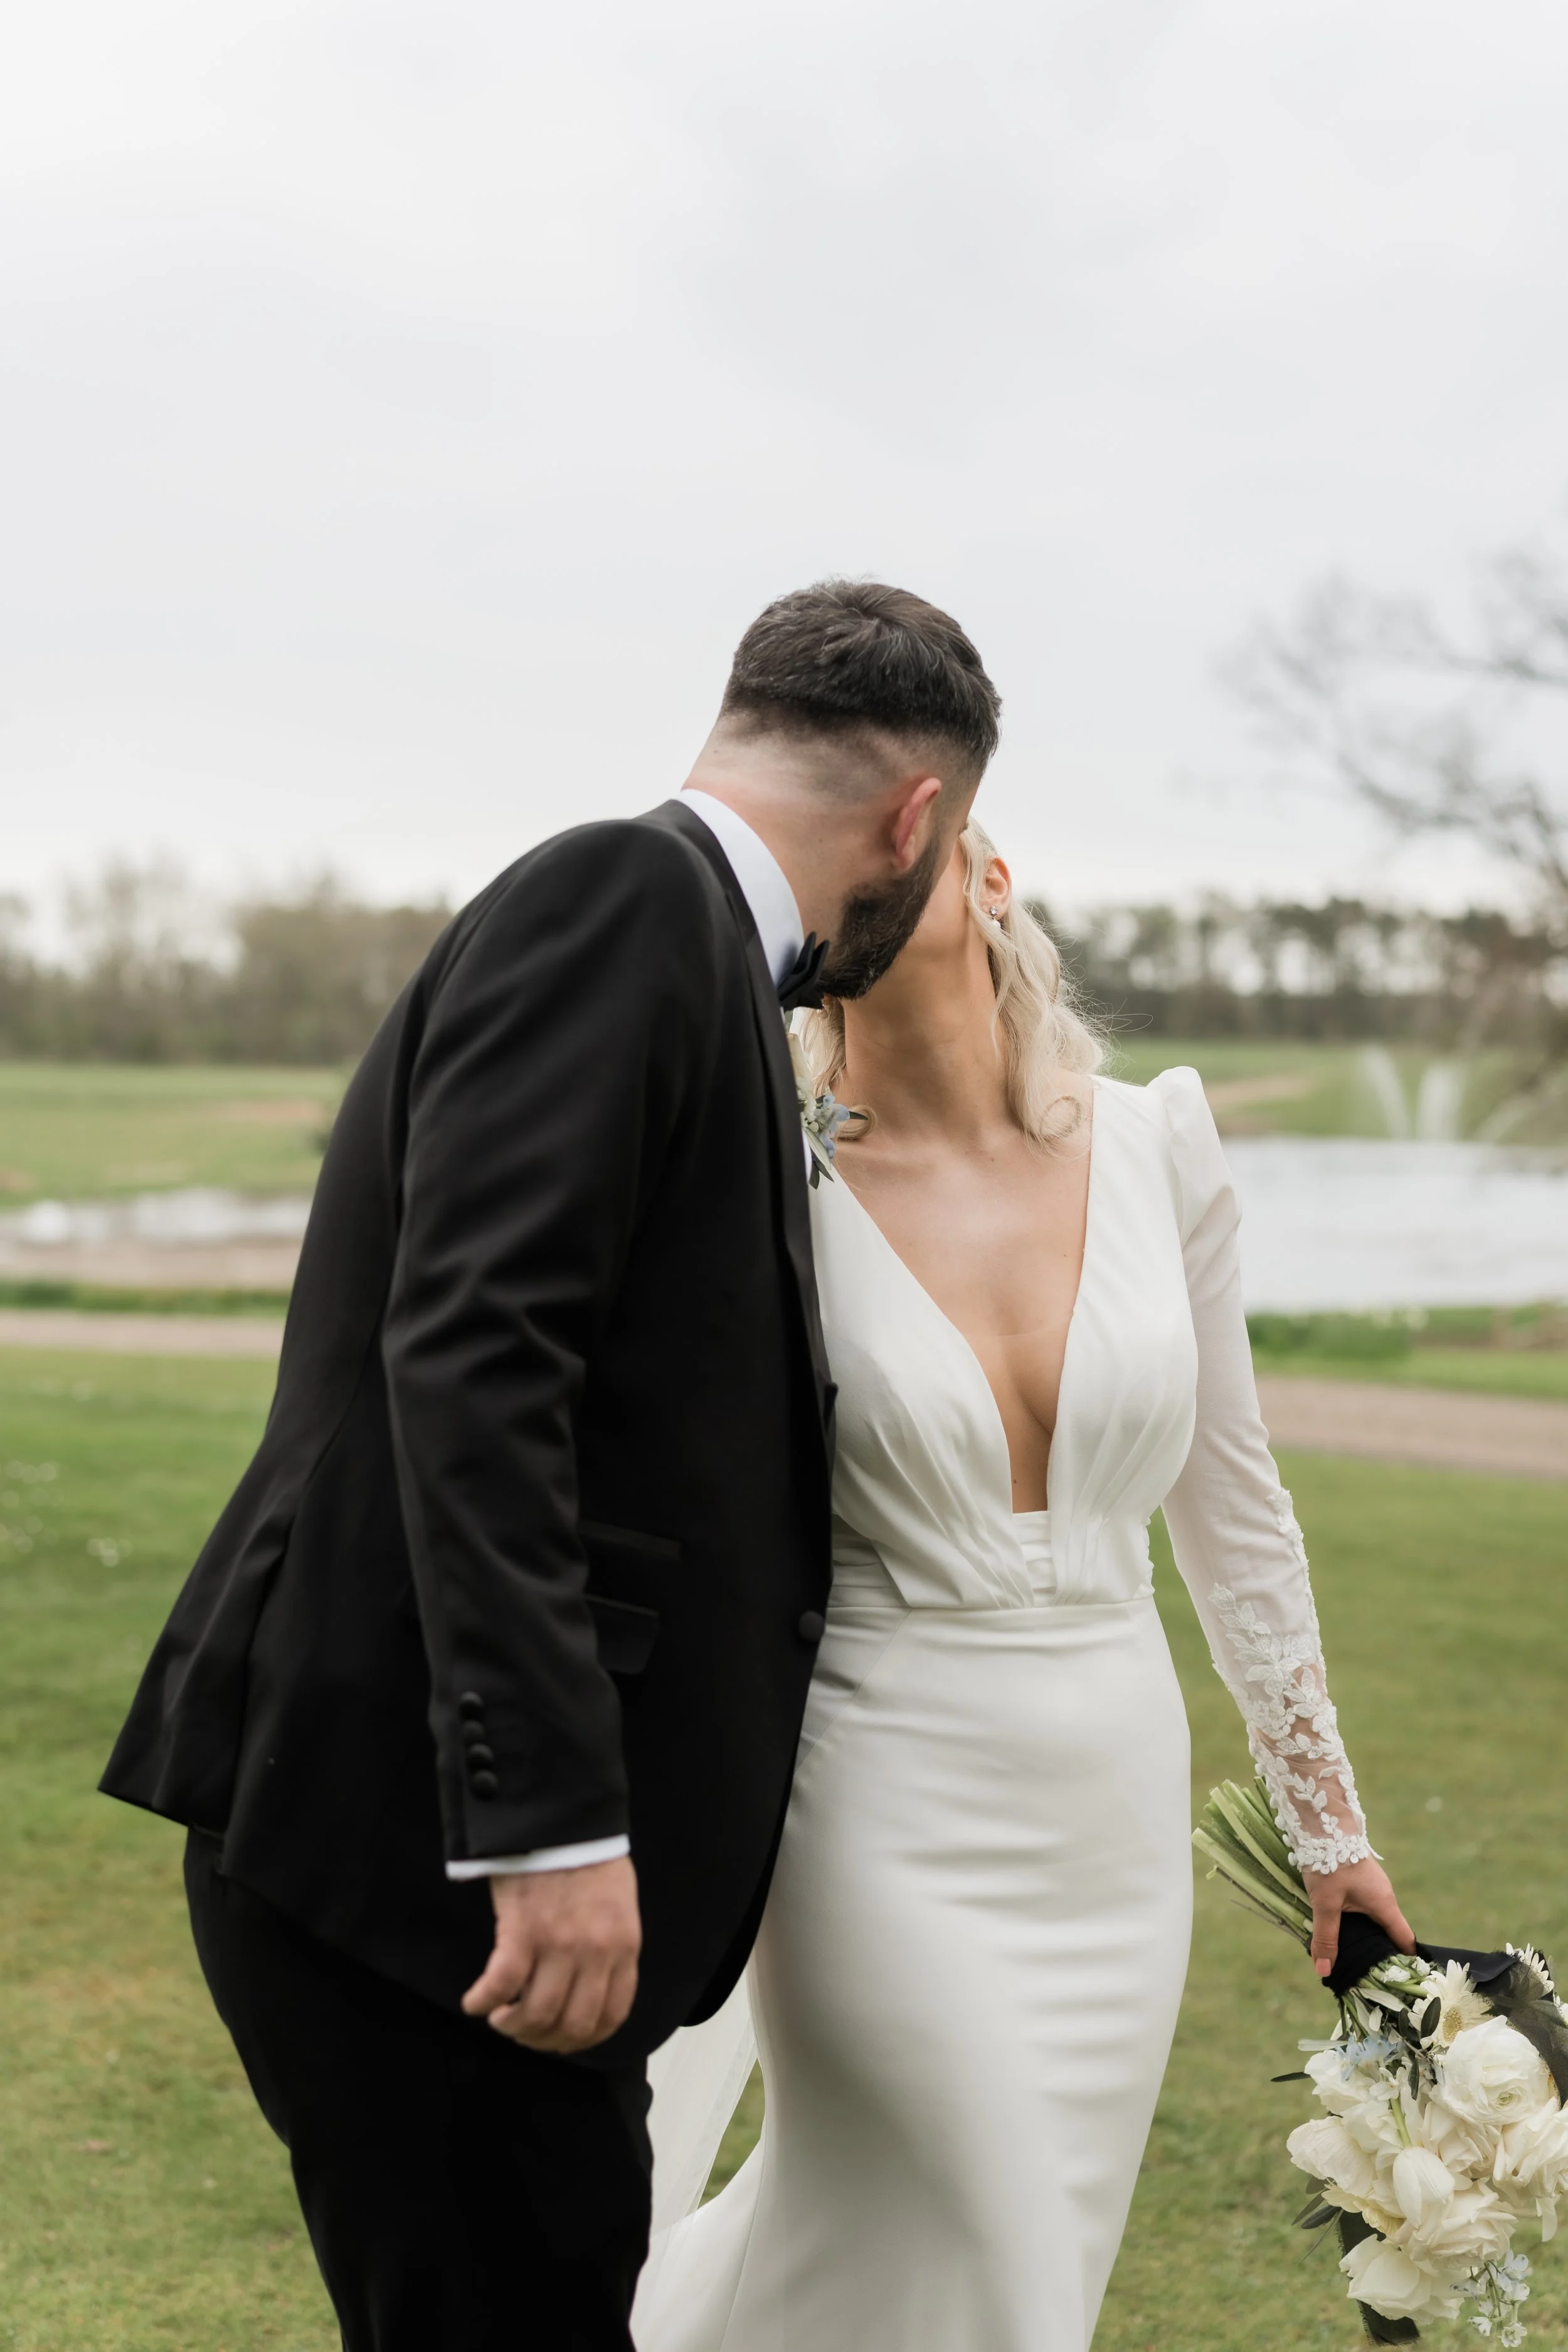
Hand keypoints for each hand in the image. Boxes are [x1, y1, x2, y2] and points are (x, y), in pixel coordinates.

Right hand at [461, 1857, 640, 2051]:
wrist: (562, 1817)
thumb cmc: (589, 1858)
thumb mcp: (619, 1906)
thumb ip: (613, 1948)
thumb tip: (592, 1988)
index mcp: (624, 1946)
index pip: (611, 2016)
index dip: (584, 2039)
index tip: (562, 2039)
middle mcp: (594, 1953)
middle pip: (571, 2024)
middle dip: (546, 2039)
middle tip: (526, 2031)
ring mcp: (558, 1945)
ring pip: (535, 2015)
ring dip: (513, 2027)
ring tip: (500, 2018)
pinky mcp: (521, 1932)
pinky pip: (499, 1986)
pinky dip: (482, 2001)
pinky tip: (474, 2002)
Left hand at [1302, 1854, 1413, 1979]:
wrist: (1326, 1823)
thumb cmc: (1330, 1862)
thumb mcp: (1325, 1903)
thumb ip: (1325, 1937)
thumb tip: (1325, 1971)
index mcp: (1384, 1905)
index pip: (1404, 1939)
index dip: (1405, 1961)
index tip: (1400, 1980)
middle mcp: (1384, 1897)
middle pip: (1389, 1932)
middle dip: (1380, 1953)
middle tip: (1368, 1976)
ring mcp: (1373, 1887)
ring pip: (1374, 1919)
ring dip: (1366, 1936)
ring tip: (1352, 1958)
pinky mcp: (1360, 1880)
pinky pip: (1364, 1908)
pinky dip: (1357, 1922)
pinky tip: (1341, 1930)